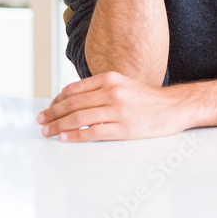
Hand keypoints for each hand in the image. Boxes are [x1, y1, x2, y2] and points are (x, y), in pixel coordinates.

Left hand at [37, 71, 188, 141]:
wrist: (175, 106)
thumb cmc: (149, 98)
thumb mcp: (124, 84)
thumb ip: (101, 89)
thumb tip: (74, 97)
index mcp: (111, 79)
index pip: (74, 90)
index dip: (57, 100)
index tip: (48, 108)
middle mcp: (112, 92)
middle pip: (73, 104)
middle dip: (52, 113)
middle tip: (41, 120)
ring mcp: (118, 111)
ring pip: (79, 118)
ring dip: (59, 126)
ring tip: (48, 131)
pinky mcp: (124, 128)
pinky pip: (93, 132)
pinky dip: (75, 136)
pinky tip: (65, 138)